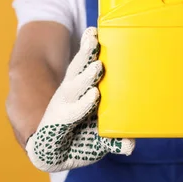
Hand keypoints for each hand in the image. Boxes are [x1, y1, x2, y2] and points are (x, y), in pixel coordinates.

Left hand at [25, 27, 134, 171]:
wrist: (52, 139)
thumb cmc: (77, 145)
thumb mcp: (92, 149)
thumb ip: (110, 144)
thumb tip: (130, 145)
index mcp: (65, 124)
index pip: (71, 114)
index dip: (81, 105)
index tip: (94, 95)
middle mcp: (63, 104)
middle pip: (71, 89)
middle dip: (84, 78)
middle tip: (98, 67)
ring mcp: (67, 90)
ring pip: (74, 72)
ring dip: (84, 57)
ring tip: (93, 41)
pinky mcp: (73, 79)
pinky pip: (79, 62)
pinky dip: (86, 48)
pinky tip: (92, 32)